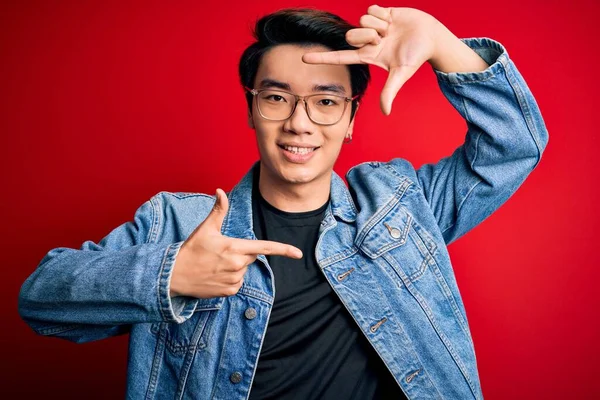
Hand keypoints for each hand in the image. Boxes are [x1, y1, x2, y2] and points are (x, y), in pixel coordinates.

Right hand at [170, 188, 302, 297]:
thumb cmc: (190, 250)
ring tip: (215, 265)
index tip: (298, 253)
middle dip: (241, 253)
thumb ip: (218, 210)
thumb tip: (220, 191)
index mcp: (234, 247)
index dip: (283, 250)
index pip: (264, 247)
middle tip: (220, 252)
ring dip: (235, 267)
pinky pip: (238, 283)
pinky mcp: (229, 291)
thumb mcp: (205, 229)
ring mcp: (233, 280)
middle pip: (250, 256)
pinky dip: (230, 279)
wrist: (173, 275)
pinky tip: (215, 275)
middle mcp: (237, 265)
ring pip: (244, 270)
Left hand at [303, 5, 441, 115]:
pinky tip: (392, 20)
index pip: (340, 56)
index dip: (322, 57)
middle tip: (383, 39)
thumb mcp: (401, 74)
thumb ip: (390, 92)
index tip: (304, 58)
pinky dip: (383, 15)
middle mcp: (366, 41)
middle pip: (351, 35)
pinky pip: (371, 10)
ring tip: (390, 31)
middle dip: (367, 35)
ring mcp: (372, 27)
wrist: (430, 36)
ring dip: (378, 25)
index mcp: (367, 55)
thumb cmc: (416, 56)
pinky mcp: (380, 13)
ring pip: (361, 21)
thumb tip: (385, 112)